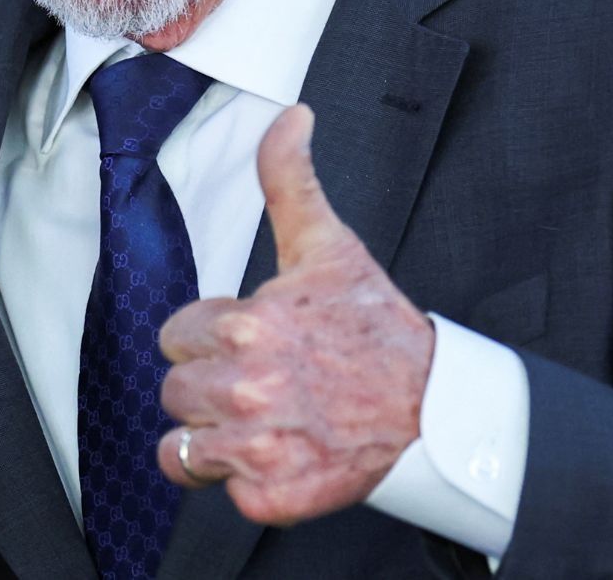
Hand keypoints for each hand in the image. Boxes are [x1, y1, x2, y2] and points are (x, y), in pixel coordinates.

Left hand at [155, 104, 433, 525]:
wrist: (437, 409)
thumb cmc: (374, 326)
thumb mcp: (328, 245)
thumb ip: (289, 179)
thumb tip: (290, 117)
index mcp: (248, 325)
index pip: (175, 336)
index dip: (209, 338)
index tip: (250, 341)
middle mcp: (247, 388)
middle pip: (175, 392)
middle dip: (209, 388)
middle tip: (262, 383)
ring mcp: (260, 447)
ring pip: (181, 448)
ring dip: (213, 440)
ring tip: (261, 423)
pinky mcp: (275, 496)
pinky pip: (222, 493)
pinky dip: (246, 483)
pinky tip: (281, 458)